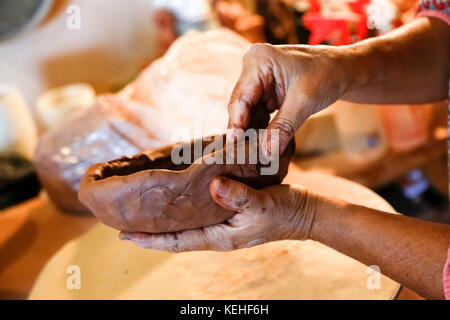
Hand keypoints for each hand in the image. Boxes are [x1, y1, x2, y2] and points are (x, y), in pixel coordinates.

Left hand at [119, 176, 318, 251]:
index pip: (177, 242)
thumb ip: (238, 196)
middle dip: (149, 232)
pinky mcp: (225, 213)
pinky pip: (196, 215)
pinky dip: (180, 210)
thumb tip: (213, 186)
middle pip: (175, 236)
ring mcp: (219, 225)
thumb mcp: (262, 204)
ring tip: (141, 212)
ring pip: (184, 226)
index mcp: (219, 237)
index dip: (150, 240)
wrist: (302, 212)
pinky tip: (173, 199)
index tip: (124, 235)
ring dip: (162, 222)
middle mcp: (215, 233)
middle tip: (123, 222)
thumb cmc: (283, 212)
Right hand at [228, 43, 351, 156]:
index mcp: (258, 60)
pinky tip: (261, 146)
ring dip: (251, 133)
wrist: (344, 69)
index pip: (241, 98)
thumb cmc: (328, 74)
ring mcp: (258, 80)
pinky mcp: (265, 92)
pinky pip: (258, 113)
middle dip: (244, 130)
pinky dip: (261, 129)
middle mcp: (253, 67)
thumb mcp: (305, 102)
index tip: (235, 146)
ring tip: (252, 156)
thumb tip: (267, 153)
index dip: (236, 123)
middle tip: (242, 156)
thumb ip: (282, 128)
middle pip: (241, 106)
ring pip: (248, 112)